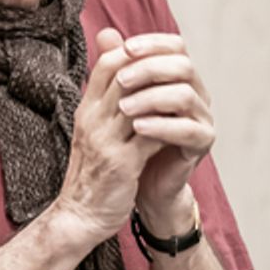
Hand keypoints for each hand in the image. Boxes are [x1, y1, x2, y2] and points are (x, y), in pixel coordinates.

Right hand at [54, 28, 164, 243]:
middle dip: (158, 71)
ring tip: (189, 97)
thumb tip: (124, 77)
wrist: (80, 214)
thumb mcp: (94, 130)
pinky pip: (151, 135)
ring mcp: (105, 141)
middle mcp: (92, 119)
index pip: (108, 63)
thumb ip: (108, 101)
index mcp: (85, 109)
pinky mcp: (121, 164)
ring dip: (168, 97)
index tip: (163, 62)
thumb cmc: (92, 170)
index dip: (138, 55)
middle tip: (184, 73)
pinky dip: (170, 126)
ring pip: (140, 102)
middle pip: (125, 76)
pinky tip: (185, 125)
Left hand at [115, 33, 214, 236]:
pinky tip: (137, 127)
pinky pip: (188, 129)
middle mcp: (196, 92)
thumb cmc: (131, 135)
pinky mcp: (202, 142)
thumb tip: (105, 32)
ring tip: (123, 108)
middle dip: (149, 69)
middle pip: (183, 66)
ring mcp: (202, 117)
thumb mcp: (119, 98)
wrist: (140, 180)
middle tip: (120, 79)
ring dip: (152, 98)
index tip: (125, 48)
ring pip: (186, 96)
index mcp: (178, 77)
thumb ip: (116, 66)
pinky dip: (162, 126)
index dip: (152, 43)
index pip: (175, 46)